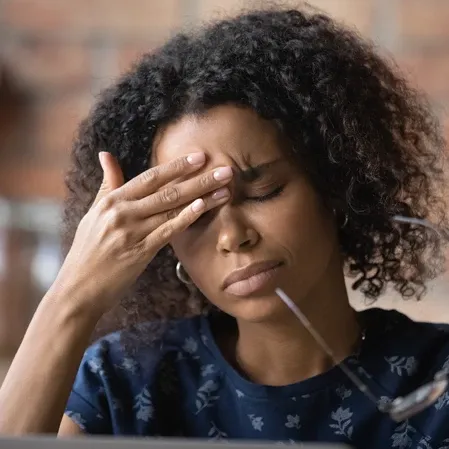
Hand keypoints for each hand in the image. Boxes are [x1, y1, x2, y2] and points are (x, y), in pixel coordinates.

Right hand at [55, 151, 231, 315]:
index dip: (177, 166)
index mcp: (112, 200)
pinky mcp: (139, 252)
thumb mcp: (94, 213)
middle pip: (167, 191)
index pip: (151, 177)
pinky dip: (186, 217)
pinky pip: (167, 231)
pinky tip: (204, 207)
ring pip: (172, 209)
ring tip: (226, 188)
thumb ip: (107, 184)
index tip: (200, 156)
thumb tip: (106, 154)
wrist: (78, 288)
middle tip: (226, 169)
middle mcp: (122, 212)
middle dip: (200, 178)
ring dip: (203, 197)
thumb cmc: (88, 250)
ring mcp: (131, 232)